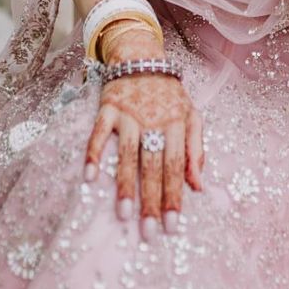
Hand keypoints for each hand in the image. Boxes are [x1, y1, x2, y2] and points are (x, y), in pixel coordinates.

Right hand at [83, 29, 203, 238]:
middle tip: (149, 232)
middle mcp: (153, 121)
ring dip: (125, 184)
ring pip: (127, 154)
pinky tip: (90, 178)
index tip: (172, 226)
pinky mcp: (108, 107)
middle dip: (152, 200)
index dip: (174, 196)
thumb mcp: (190, 115)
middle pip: (153, 166)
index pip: (176, 166)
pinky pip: (99, 133)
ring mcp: (130, 114)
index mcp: (176, 125)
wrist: (141, 56)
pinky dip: (94, 154)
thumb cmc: (168, 94)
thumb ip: (196, 149)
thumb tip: (198, 186)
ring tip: (123, 214)